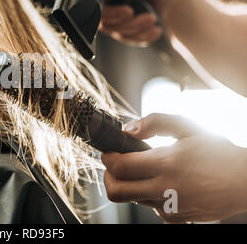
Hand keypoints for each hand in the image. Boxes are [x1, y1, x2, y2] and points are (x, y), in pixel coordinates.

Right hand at [99, 0, 182, 46]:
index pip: (97, 7)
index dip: (111, 12)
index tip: (129, 11)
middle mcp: (108, 6)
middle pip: (106, 25)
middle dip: (128, 24)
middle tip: (147, 16)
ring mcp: (116, 21)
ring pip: (119, 34)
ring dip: (139, 30)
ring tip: (154, 20)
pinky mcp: (125, 32)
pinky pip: (129, 41)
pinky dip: (144, 37)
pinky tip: (156, 30)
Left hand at [101, 113, 246, 222]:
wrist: (245, 182)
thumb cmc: (217, 152)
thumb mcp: (189, 127)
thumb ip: (155, 122)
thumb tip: (128, 129)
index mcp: (167, 164)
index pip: (120, 167)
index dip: (108, 158)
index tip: (108, 152)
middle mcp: (165, 189)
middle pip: (116, 191)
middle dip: (108, 176)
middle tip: (115, 165)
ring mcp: (169, 207)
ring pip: (131, 199)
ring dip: (128, 185)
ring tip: (142, 172)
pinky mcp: (175, 218)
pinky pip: (150, 207)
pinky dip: (148, 195)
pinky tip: (162, 183)